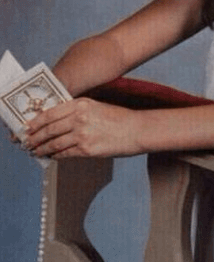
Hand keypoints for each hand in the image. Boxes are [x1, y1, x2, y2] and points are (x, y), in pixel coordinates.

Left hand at [22, 98, 143, 158]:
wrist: (139, 130)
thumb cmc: (121, 118)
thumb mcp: (97, 107)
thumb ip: (77, 111)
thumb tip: (55, 122)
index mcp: (81, 104)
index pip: (49, 113)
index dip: (35, 122)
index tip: (27, 127)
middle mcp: (80, 118)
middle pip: (48, 129)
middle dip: (35, 138)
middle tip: (27, 142)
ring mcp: (83, 134)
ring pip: (54, 143)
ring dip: (42, 149)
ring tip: (36, 151)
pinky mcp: (87, 149)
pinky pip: (65, 154)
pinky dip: (56, 156)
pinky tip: (52, 156)